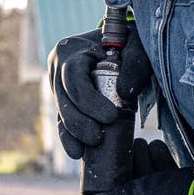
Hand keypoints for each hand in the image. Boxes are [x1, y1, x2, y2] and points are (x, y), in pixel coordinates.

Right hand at [47, 21, 150, 158]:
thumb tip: (125, 92)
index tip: (111, 116)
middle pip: (63, 98)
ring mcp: (58, 85)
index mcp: (70, 50)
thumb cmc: (127, 42)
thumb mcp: (136, 42)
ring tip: (92, 146)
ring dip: (73, 132)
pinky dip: (69, 137)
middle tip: (98, 138)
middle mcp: (57, 67)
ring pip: (60, 112)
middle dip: (79, 121)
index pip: (73, 77)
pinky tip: (77, 152)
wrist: (117, 43)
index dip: (88, 100)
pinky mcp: (63, 100)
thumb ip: (136, 61)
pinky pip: (62, 120)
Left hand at [56, 139, 193, 194]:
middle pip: (129, 193)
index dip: (107, 189)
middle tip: (128, 151)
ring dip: (142, 161)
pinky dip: (159, 161)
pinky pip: (165, 177)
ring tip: (141, 145)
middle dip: (127, 169)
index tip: (107, 170)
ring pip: (146, 181)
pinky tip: (156, 147)